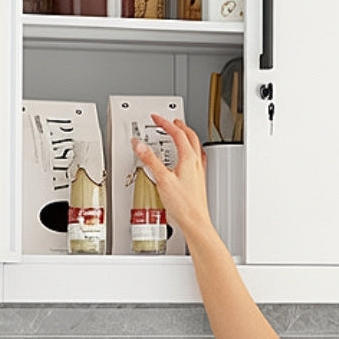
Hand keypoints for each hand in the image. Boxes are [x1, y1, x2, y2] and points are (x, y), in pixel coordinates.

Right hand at [133, 114, 212, 237]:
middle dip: (179, 126)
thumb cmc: (183, 204)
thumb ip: (150, 161)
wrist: (195, 220)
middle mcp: (196, 162)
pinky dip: (190, 150)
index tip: (157, 118)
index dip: (166, 124)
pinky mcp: (198, 179)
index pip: (177, 134)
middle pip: (189, 136)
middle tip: (169, 121)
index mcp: (188, 158)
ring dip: (185, 136)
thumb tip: (140, 146)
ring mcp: (198, 170)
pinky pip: (196, 157)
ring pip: (194, 145)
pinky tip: (187, 156)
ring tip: (177, 132)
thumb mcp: (162, 179)